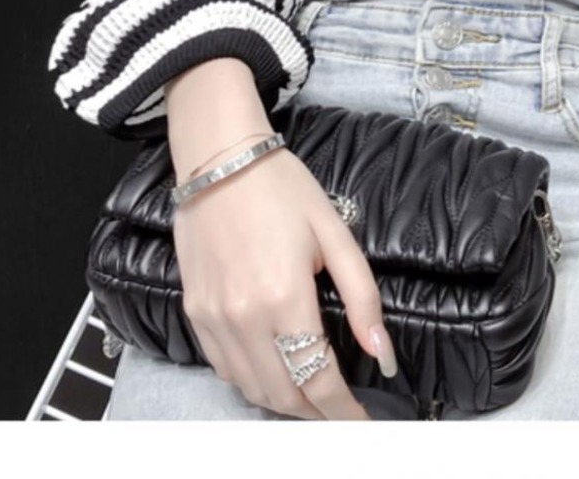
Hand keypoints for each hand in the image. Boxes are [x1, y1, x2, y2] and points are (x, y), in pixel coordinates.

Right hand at [175, 145, 395, 420]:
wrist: (219, 157)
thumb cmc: (280, 187)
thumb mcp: (334, 233)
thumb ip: (362, 298)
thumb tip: (383, 354)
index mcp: (284, 297)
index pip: (319, 381)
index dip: (345, 412)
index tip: (363, 422)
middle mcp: (244, 318)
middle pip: (285, 397)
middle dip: (318, 412)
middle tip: (341, 408)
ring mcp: (214, 319)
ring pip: (253, 391)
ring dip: (286, 402)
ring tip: (312, 393)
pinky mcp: (195, 313)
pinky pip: (225, 370)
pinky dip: (252, 382)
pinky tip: (272, 368)